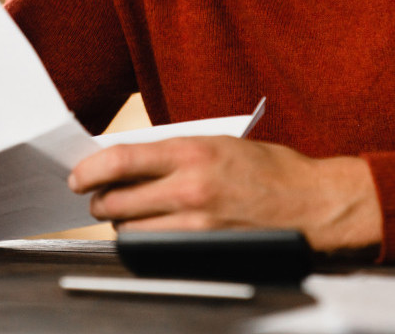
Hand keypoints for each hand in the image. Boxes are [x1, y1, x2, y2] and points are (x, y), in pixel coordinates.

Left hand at [68, 136, 382, 252]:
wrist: (316, 204)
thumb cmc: (272, 170)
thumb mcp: (219, 143)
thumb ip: (173, 152)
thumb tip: (129, 161)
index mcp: (192, 152)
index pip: (121, 160)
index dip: (90, 169)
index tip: (78, 176)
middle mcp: (190, 188)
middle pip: (116, 201)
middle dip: (101, 201)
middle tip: (100, 198)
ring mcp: (197, 224)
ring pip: (131, 231)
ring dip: (123, 224)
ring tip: (130, 215)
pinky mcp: (205, 251)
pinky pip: (156, 251)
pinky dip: (146, 243)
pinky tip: (153, 233)